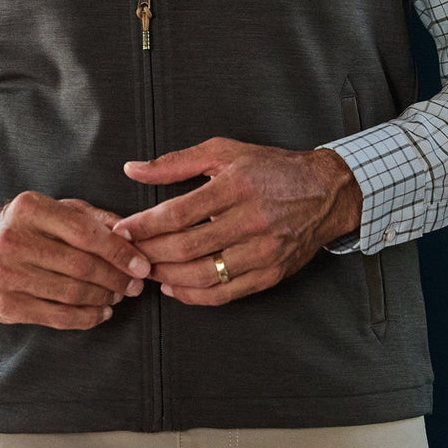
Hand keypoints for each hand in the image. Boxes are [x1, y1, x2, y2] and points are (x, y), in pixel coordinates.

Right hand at [0, 193, 150, 329]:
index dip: (118, 251)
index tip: (141, 264)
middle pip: (80, 266)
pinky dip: (86, 317)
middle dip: (116, 278)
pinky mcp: (6, 306)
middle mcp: (14, 240)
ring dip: (104, 298)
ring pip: (71, 294)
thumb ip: (92, 217)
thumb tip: (129, 232)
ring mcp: (7, 275)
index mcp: (29, 208)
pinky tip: (101, 312)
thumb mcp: (54, 208)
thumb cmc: (24, 227)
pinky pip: (57, 317)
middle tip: (135, 284)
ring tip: (119, 295)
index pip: (84, 233)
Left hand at [112, 137, 359, 305]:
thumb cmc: (270, 167)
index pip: (179, 212)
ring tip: (145, 270)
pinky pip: (226, 293)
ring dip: (167, 276)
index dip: (145, 224)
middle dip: (151, 253)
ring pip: (204, 274)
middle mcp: (251, 220)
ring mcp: (263, 251)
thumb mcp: (224, 152)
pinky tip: (173, 286)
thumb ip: (176, 163)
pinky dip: (195, 295)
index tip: (121, 229)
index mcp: (236, 185)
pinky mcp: (272, 274)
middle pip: (188, 246)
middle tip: (128, 253)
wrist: (326, 191)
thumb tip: (133, 170)